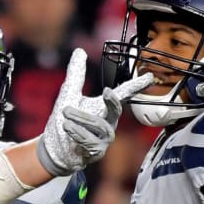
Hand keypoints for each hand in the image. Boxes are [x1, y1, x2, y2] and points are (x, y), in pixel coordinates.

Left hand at [37, 49, 151, 174]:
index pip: (123, 95)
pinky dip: (78, 133)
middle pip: (117, 111)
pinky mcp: (96, 152)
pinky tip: (67, 127)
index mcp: (105, 108)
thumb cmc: (64, 121)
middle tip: (106, 92)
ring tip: (65, 112)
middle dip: (113, 102)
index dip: (136, 86)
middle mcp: (109, 123)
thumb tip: (79, 51)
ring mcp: (104, 139)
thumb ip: (76, 75)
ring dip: (81, 118)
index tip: (150, 77)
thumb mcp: (68, 95)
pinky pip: (90, 141)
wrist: (54, 149)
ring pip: (100, 126)